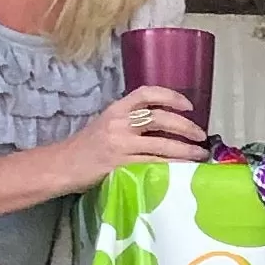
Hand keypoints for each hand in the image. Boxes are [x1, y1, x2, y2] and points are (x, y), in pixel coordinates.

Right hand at [72, 84, 206, 182]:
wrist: (63, 166)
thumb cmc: (88, 147)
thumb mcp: (107, 124)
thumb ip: (131, 121)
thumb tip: (166, 124)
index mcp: (116, 109)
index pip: (146, 93)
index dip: (170, 96)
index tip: (189, 105)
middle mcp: (119, 124)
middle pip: (160, 119)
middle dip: (186, 127)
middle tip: (201, 135)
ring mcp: (120, 146)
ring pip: (161, 145)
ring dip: (186, 150)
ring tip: (200, 154)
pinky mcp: (121, 166)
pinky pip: (154, 164)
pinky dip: (172, 166)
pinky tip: (184, 170)